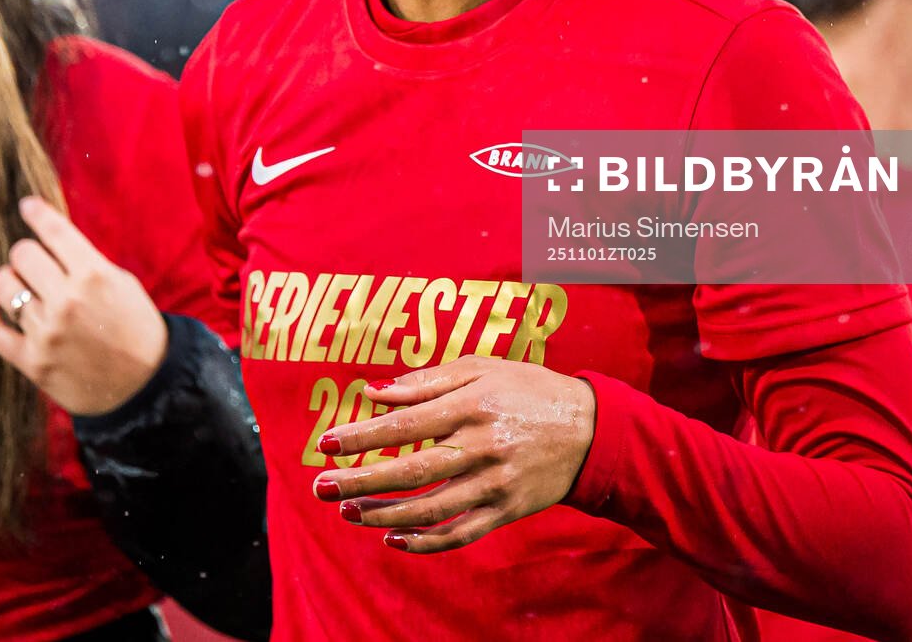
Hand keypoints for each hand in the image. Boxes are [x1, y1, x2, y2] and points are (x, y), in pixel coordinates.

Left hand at [0, 195, 167, 416]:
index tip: (27, 206)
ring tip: (20, 286)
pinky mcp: (31, 362)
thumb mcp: (121, 283)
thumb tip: (48, 239)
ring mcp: (46, 333)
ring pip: (3, 287)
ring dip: (9, 282)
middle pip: (22, 254)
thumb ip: (85, 262)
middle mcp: (67, 301)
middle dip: (27, 254)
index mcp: (94, 276)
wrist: (145, 385)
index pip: (54, 231)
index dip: (36, 212)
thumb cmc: (136, 328)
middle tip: (35, 263)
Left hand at [311, 355, 595, 552]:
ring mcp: (495, 484)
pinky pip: (460, 534)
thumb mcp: (482, 368)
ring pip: (430, 509)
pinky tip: (392, 538)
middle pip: (411, 471)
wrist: (590, 430)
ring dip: (383, 514)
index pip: (406, 425)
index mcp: (473, 405)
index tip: (325, 442)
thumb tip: (373, 391)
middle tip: (321, 486)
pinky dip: (425, 542)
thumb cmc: (527, 390)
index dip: (362, 435)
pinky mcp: (506, 511)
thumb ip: (427, 380)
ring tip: (347, 511)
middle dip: (361, 481)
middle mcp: (483, 446)